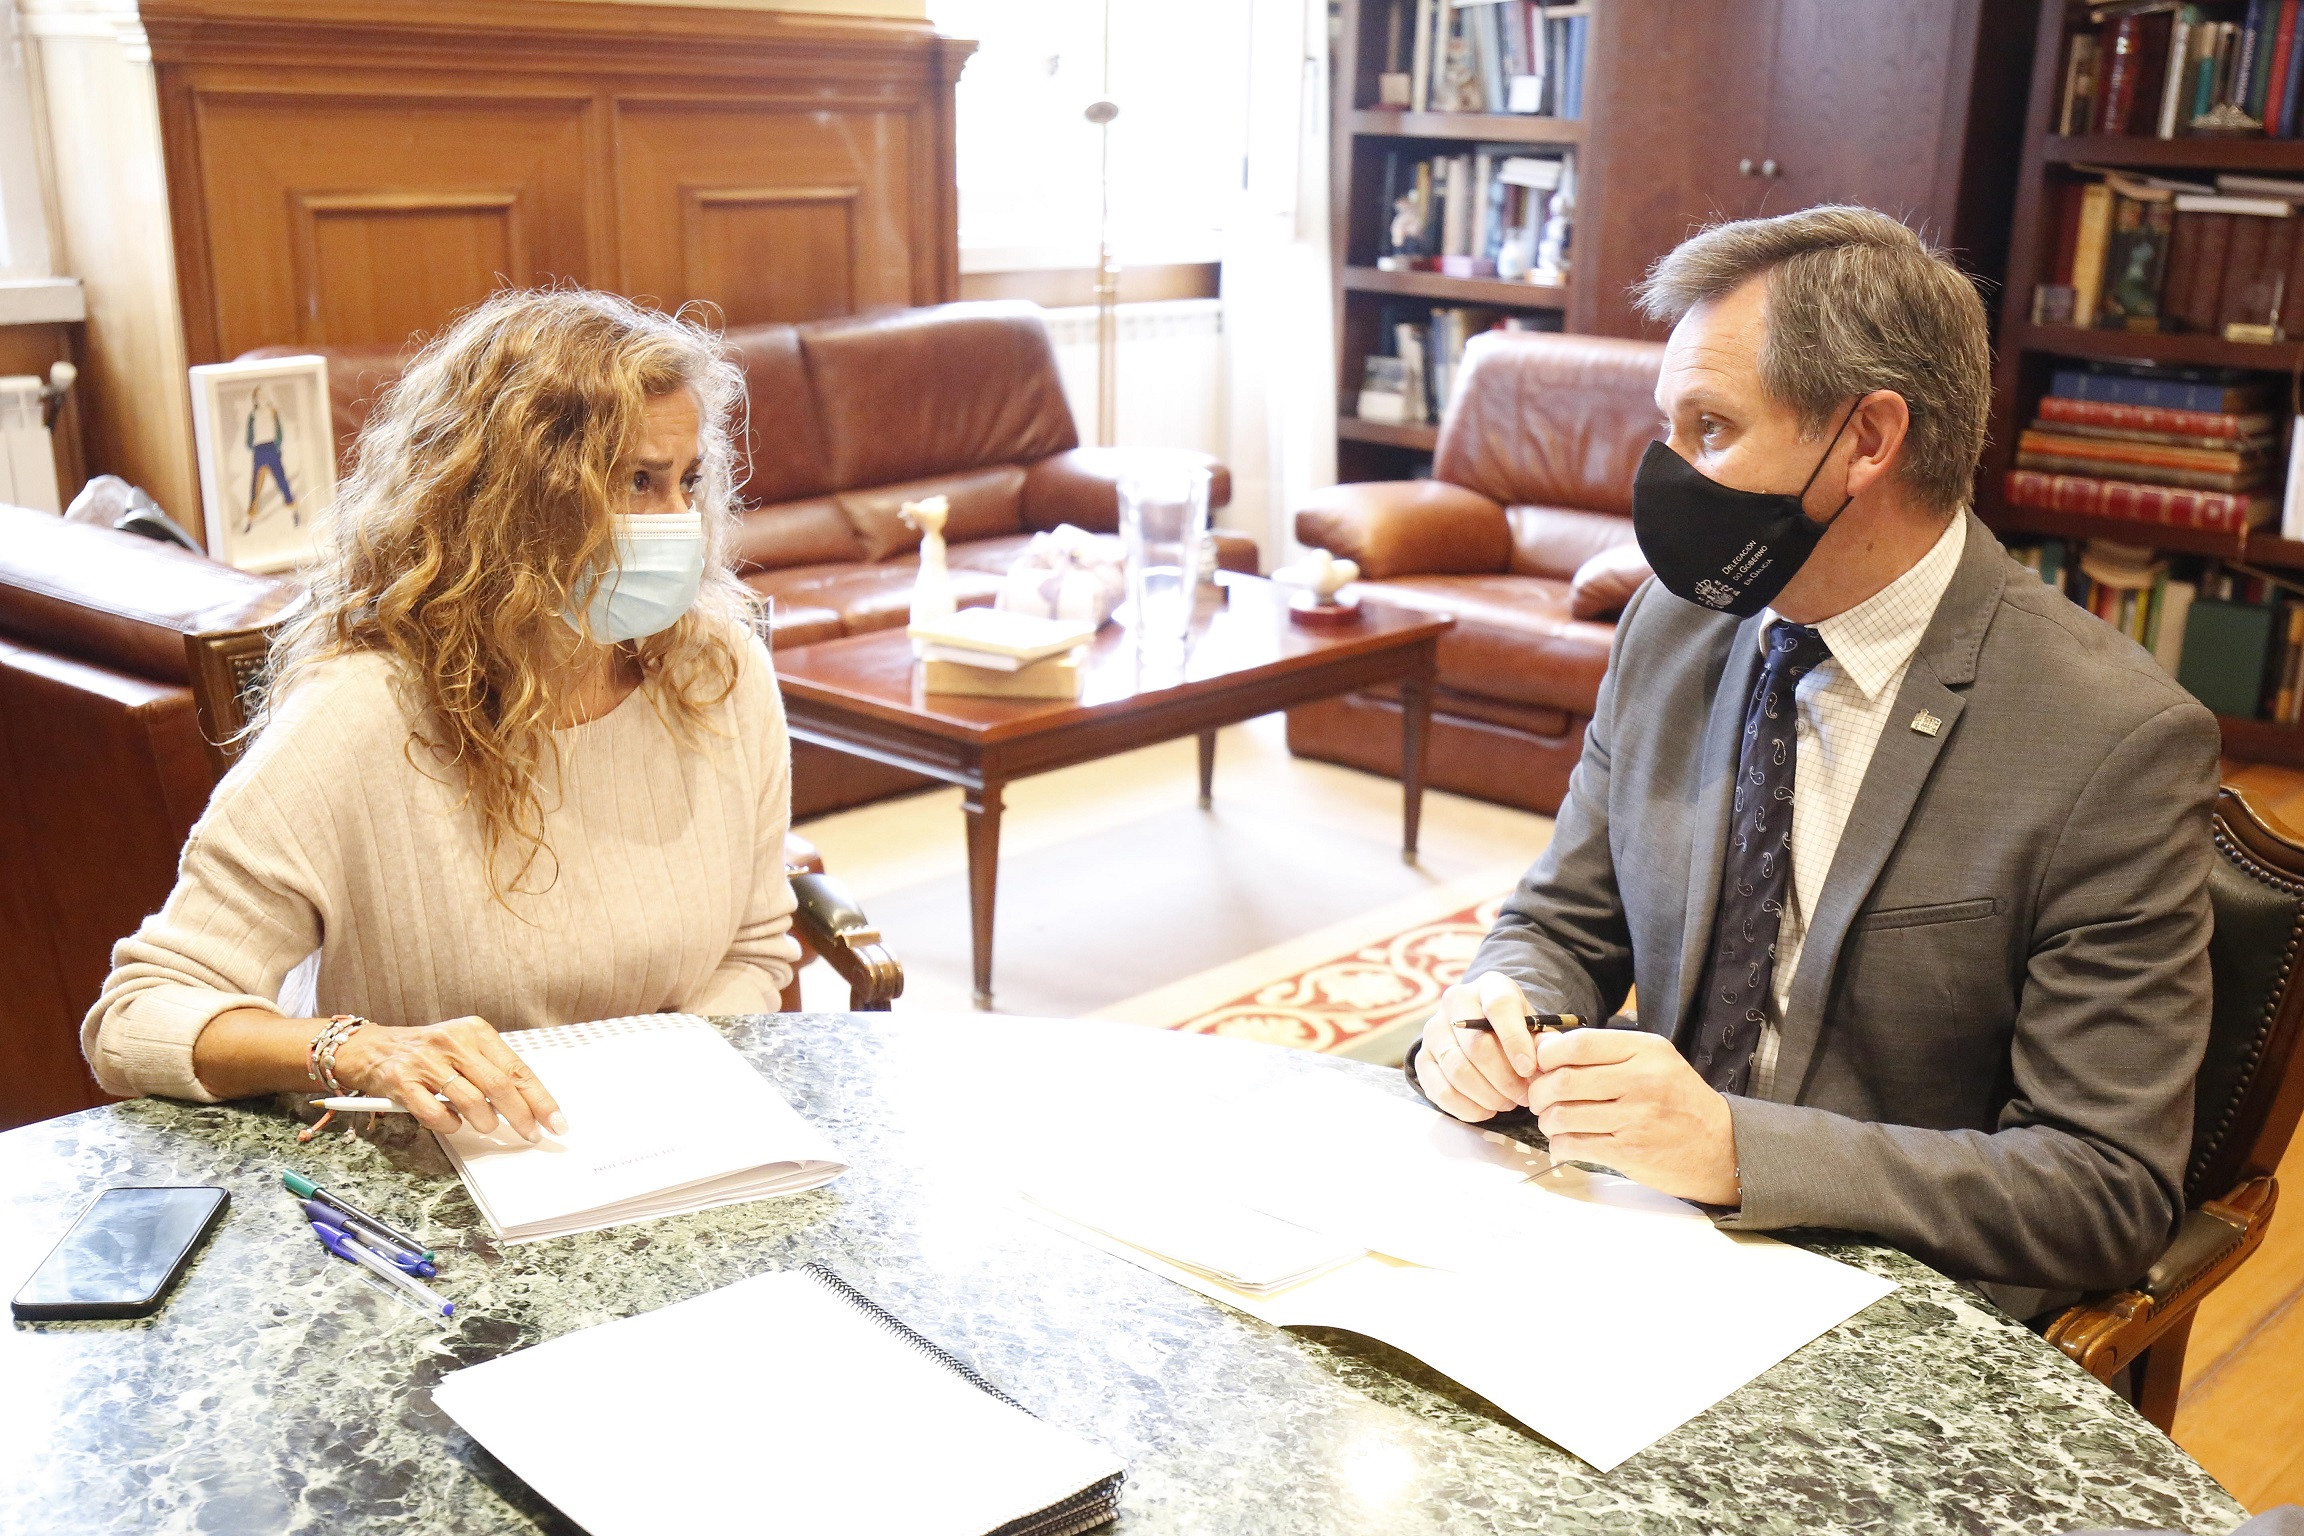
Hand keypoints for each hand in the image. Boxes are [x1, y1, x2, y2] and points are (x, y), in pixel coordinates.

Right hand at [331, 1015, 564, 1141]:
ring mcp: (426, 1062)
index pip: (517, 1069)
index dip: (540, 1099)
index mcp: (475, 1031)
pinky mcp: (402, 1082)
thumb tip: (531, 1104)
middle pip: (499, 1086)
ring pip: (471, 1102)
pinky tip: (453, 1122)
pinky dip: (450, 1125)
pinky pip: (436, 1114)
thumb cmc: (429, 1052)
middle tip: (531, 1135)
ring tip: (486, 1125)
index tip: (555, 1122)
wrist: (374, 1048)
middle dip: (521, 1117)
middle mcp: (453, 1043)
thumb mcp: (465, 1047)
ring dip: (485, 1122)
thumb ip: (493, 1068)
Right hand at [1413, 972, 1540, 1122]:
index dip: (1515, 1040)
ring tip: (1508, 1103)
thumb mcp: (1533, 1025)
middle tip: (1524, 1096)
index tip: (1529, 1069)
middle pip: (1476, 1045)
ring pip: (1457, 1070)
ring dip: (1487, 1095)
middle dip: (1504, 1078)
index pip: (1499, 1006)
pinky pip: (1440, 1090)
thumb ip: (1542, 1042)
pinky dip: (1467, 1107)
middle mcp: (1454, 1002)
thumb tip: (1544, 1060)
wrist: (1481, 1027)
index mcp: (1489, 986)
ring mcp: (1433, 1030)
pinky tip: (1487, 1110)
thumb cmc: (1513, 1028)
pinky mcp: (1422, 1058)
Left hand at [1525, 1028, 1738, 1205]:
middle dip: (1539, 1091)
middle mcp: (1641, 1080)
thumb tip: (1545, 1046)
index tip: (1540, 1064)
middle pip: (1564, 1080)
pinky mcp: (1629, 1152)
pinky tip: (1564, 1144)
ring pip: (1564, 1115)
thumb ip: (1604, 1052)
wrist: (1720, 1147)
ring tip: (1552, 1121)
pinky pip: (1575, 1145)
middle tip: (1538, 1098)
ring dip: (1547, 1121)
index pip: (1578, 1044)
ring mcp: (1636, 1118)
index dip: (1547, 1054)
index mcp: (1645, 1050)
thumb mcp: (1653, 1061)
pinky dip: (1559, 1146)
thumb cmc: (1678, 1100)